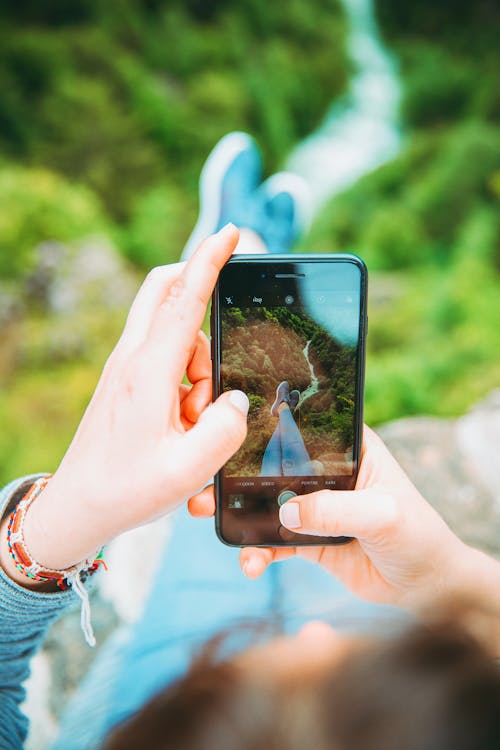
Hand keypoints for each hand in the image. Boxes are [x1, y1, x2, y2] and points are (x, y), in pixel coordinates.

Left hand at [8, 224, 248, 575]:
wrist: (79, 506)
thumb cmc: (129, 489)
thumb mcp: (190, 469)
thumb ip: (227, 429)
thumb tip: (237, 400)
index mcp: (148, 373)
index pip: (183, 300)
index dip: (209, 261)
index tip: (230, 233)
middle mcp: (132, 359)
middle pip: (162, 289)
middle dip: (197, 282)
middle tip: (227, 308)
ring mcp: (124, 367)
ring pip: (171, 328)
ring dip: (199, 357)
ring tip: (196, 417)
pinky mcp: (124, 380)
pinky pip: (162, 352)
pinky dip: (185, 372)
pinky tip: (185, 418)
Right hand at [190, 426, 472, 610]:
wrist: (425, 587)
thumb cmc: (417, 537)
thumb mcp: (383, 515)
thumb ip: (336, 509)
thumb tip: (286, 511)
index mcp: (350, 448)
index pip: (304, 428)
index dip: (267, 426)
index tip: (226, 430)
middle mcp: (327, 472)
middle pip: (274, 465)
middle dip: (237, 473)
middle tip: (203, 479)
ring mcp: (316, 505)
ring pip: (267, 502)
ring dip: (236, 510)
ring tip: (207, 516)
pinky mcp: (309, 538)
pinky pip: (273, 541)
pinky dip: (257, 551)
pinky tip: (250, 564)